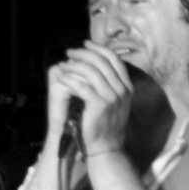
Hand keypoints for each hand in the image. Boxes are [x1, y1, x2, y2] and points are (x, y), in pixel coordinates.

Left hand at [51, 41, 133, 155]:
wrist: (106, 146)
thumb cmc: (106, 123)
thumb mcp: (115, 101)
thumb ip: (110, 83)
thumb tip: (96, 63)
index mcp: (127, 86)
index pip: (114, 59)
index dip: (99, 49)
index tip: (85, 44)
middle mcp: (122, 90)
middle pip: (102, 62)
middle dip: (83, 54)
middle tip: (70, 52)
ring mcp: (112, 97)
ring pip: (91, 71)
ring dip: (74, 65)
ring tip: (63, 65)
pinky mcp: (99, 105)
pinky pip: (81, 86)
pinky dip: (69, 79)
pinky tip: (61, 78)